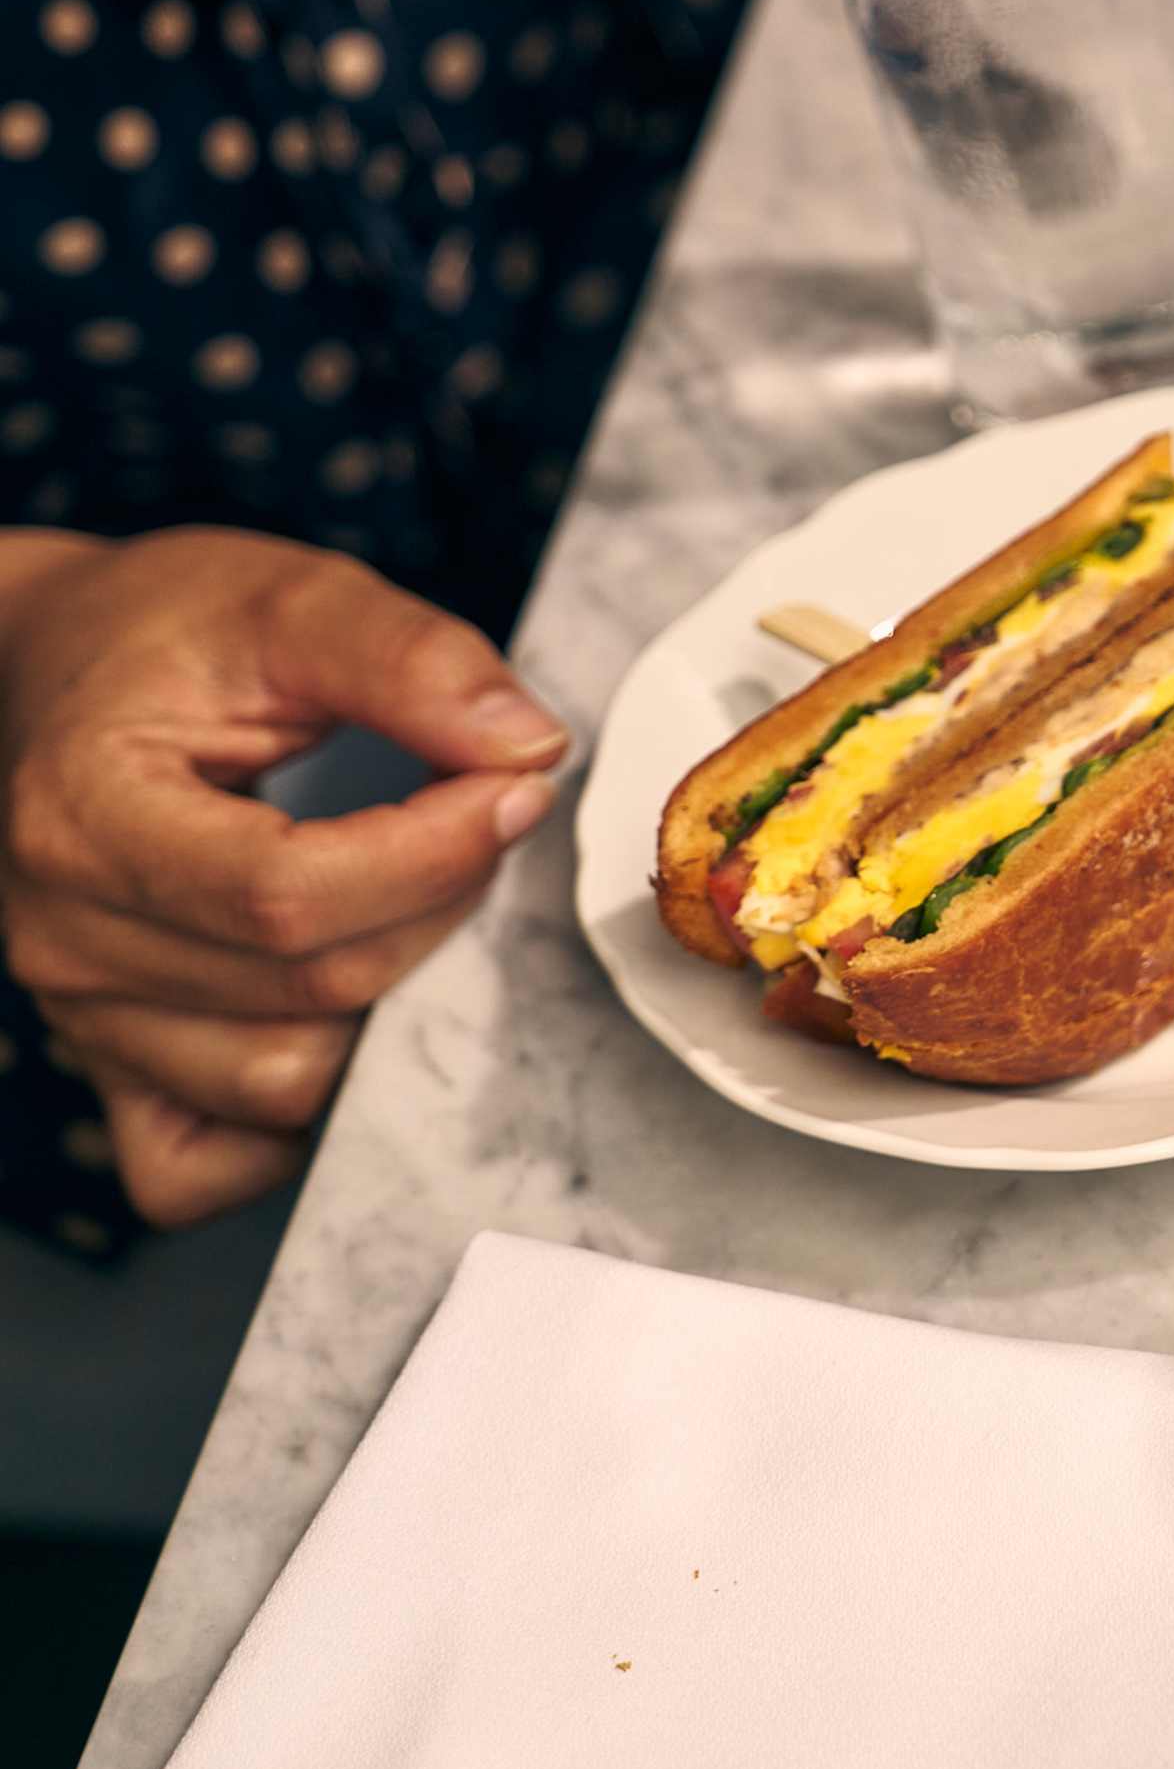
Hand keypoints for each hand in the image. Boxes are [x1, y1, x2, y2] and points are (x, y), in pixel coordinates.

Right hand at [0, 532, 568, 1224]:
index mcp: (81, 818)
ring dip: (392, 1000)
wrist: (50, 669)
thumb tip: (527, 749)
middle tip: (480, 818)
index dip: (434, 851)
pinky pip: (204, 1168)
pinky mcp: (105, 1070)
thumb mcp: (290, 599)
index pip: (286, 894)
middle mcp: (60, 940)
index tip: (514, 786)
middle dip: (438, 906)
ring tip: (412, 893)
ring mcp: (76, 1022)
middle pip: (307, 987)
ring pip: (283, 1084)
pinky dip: (295, 1123)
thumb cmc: (165, 636)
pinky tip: (347, 1016)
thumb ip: (412, 661)